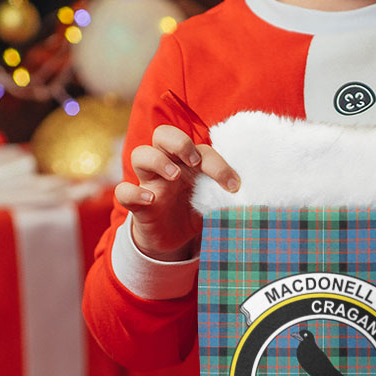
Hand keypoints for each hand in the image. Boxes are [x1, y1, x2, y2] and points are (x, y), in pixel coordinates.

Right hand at [114, 124, 238, 260]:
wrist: (174, 241)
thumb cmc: (195, 211)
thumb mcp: (213, 202)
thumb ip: (226, 195)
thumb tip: (253, 196)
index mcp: (188, 162)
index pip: (200, 148)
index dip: (218, 163)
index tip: (233, 185)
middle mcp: (167, 166)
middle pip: (163, 134)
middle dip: (179, 142)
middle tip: (194, 161)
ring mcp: (149, 183)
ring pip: (140, 154)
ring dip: (158, 160)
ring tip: (175, 176)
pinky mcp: (136, 204)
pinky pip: (123, 191)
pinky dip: (133, 192)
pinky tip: (151, 200)